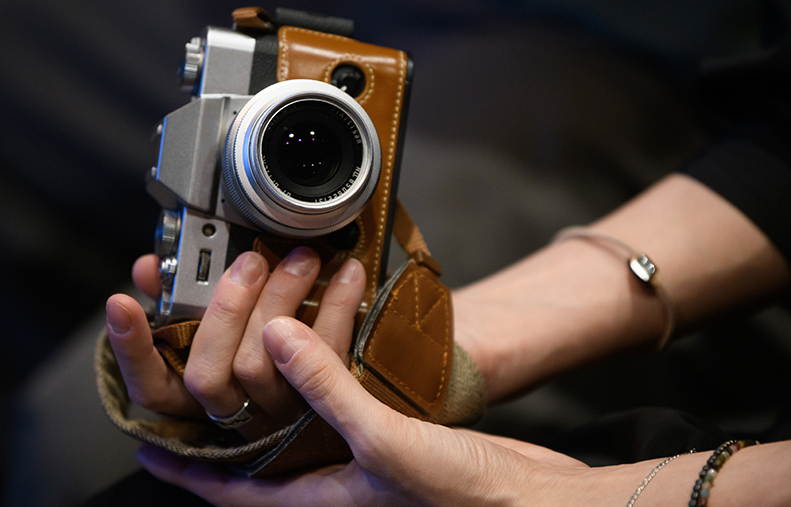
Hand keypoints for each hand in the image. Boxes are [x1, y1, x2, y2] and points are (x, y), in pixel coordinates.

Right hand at [105, 248, 365, 439]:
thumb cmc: (315, 393)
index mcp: (214, 407)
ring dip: (283, 299)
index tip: (122, 302)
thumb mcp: (237, 345)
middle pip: (210, 375)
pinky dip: (340, 306)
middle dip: (224, 311)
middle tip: (248, 262)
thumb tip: (153, 270)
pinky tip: (350, 273)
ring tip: (303, 257)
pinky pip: (333, 358)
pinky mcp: (337, 413)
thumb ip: (197, 311)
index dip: (134, 350)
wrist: (390, 461)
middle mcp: (246, 420)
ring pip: (267, 364)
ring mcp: (288, 420)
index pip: (156, 390)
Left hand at [137, 314, 603, 506]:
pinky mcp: (385, 432)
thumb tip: (273, 337)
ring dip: (279, 366)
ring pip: (297, 410)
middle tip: (202, 348)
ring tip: (258, 327)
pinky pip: (339, 395)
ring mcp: (355, 455)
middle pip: (256, 438)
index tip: (143, 439)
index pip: (224, 485)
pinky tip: (320, 332)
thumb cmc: (461, 497)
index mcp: (311, 499)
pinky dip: (325, 363)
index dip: (181, 464)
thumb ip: (327, 391)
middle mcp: (324, 478)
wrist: (529, 499)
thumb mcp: (385, 444)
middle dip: (226, 394)